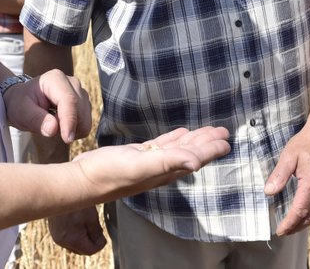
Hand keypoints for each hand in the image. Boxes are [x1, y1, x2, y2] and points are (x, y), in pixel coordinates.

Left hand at [3, 70, 91, 144]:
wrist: (23, 100)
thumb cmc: (20, 104)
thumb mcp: (20, 112)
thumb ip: (35, 119)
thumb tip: (53, 129)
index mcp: (55, 79)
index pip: (69, 100)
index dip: (70, 120)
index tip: (67, 139)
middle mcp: (72, 83)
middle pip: (80, 110)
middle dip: (68, 126)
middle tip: (47, 127)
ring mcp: (80, 93)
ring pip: (85, 118)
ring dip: (72, 129)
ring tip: (52, 124)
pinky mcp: (84, 104)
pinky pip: (86, 124)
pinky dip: (75, 130)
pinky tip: (60, 126)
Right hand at [46, 207, 106, 255]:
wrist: (59, 188)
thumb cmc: (76, 201)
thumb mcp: (91, 217)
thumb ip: (96, 233)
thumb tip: (100, 242)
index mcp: (72, 239)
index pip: (90, 251)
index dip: (99, 245)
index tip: (103, 237)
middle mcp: (62, 241)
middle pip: (81, 249)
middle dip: (90, 241)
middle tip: (96, 228)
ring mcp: (56, 236)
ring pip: (74, 244)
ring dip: (82, 237)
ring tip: (86, 222)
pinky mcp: (54, 230)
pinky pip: (67, 237)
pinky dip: (74, 233)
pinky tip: (77, 221)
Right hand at [70, 127, 230, 200]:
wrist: (83, 179)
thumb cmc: (110, 173)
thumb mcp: (141, 166)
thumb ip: (169, 162)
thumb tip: (196, 163)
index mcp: (165, 170)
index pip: (194, 158)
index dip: (211, 149)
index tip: (227, 141)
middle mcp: (160, 168)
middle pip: (190, 152)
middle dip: (207, 143)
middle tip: (223, 131)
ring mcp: (149, 161)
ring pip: (177, 148)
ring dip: (193, 140)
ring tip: (207, 131)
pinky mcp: (137, 155)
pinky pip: (161, 145)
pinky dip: (173, 138)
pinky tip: (180, 133)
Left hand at [264, 127, 309, 234]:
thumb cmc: (306, 142)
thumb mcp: (288, 156)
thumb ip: (279, 175)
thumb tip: (269, 192)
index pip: (300, 210)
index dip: (289, 223)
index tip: (279, 231)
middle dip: (296, 227)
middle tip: (283, 232)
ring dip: (304, 222)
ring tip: (291, 226)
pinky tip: (302, 213)